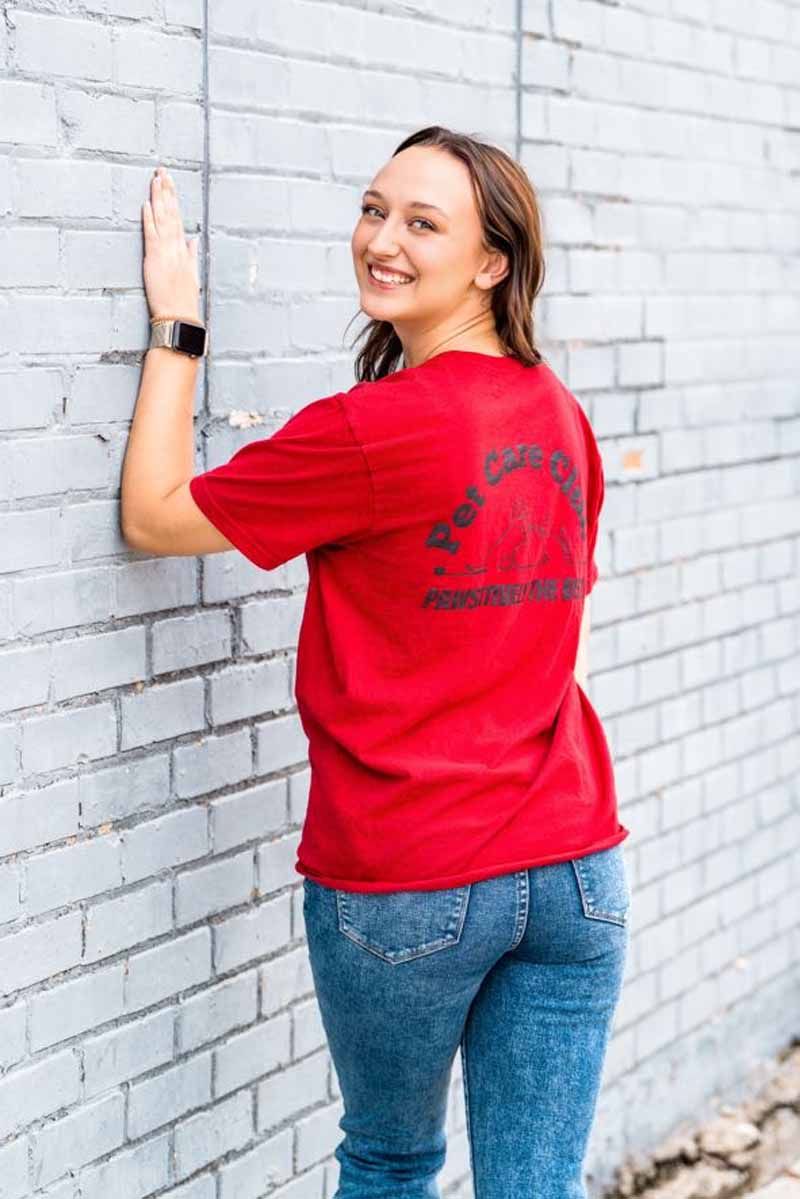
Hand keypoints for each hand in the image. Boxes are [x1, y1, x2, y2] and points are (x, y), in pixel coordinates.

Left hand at [142, 166, 200, 322]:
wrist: (179, 317)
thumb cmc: (184, 300)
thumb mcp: (192, 275)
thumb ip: (192, 255)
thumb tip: (193, 240)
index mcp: (183, 250)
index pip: (178, 218)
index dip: (174, 199)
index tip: (170, 182)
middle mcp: (176, 247)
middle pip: (171, 213)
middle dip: (166, 191)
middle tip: (162, 171)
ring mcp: (166, 252)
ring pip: (163, 219)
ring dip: (159, 198)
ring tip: (156, 179)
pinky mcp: (155, 259)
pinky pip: (152, 235)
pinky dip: (150, 219)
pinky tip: (148, 204)